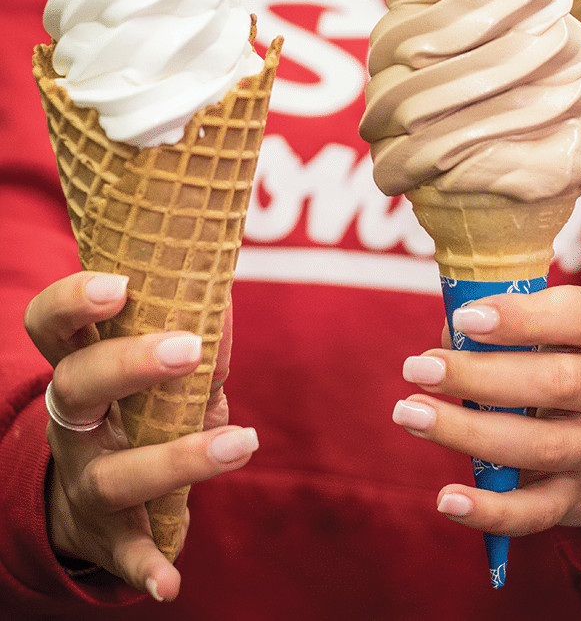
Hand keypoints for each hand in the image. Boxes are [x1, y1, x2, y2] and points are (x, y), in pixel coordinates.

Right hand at [24, 271, 257, 601]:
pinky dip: (146, 568)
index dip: (74, 302)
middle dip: (128, 364)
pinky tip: (171, 583)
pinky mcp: (109, 534)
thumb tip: (224, 296)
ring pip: (114, 473)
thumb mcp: (160, 376)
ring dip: (179, 459)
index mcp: (82, 371)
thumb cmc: (140, 414)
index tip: (120, 284)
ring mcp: (86, 481)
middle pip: (75, 387)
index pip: (53, 327)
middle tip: (188, 348)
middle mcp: (73, 425)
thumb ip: (195, 338)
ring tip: (242, 442)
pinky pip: (123, 553)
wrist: (95, 500)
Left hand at [393, 286, 580, 540]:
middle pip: (555, 383)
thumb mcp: (551, 333)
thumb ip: (499, 328)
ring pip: (537, 446)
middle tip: (418, 368)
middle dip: (479, 376)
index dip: (521, 316)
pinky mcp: (575, 498)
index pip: (578, 317)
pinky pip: (535, 512)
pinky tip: (447, 499)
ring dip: (465, 432)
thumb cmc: (566, 365)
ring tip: (409, 413)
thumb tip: (448, 341)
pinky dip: (491, 511)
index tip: (466, 318)